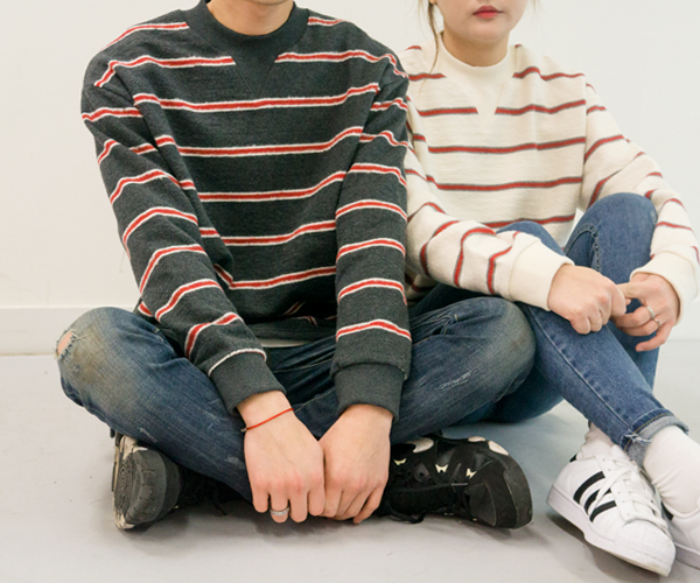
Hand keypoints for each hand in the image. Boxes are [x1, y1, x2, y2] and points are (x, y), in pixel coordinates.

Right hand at [239, 391, 324, 523]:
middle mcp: (298, 485)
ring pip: (279, 516)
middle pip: (298, 516)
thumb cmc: (294, 433)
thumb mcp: (316, 452)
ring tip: (276, 495)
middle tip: (289, 499)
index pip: (317, 510)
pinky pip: (261, 507)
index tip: (305, 501)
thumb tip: (319, 497)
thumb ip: (319, 476)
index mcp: (315, 477)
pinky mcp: (259, 484)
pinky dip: (262, 501)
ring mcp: (278, 486)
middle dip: (294, 509)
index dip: (310, 506)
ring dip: (277, 507)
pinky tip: (264, 490)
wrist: (271, 420)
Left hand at [320, 404, 392, 523]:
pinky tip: (355, 516)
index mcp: (335, 477)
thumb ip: (315, 474)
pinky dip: (362, 515)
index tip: (314, 505)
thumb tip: (305, 491)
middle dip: (328, 512)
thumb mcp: (320, 451)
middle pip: (337, 512)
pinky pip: (371, 507)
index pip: (323, 508)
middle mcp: (353, 484)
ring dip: (343, 513)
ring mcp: (368, 485)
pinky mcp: (380, 482)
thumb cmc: (342, 432)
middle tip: (324, 507)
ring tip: (337, 509)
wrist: (367, 421)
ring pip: (353, 512)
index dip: (316, 508)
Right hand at [547, 264, 626, 333]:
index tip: (596, 307)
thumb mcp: (596, 278)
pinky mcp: (578, 314)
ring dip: (586, 322)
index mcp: (610, 287)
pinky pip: (584, 330)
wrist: (550, 277)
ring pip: (596, 327)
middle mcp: (603, 297)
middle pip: (606, 319)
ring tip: (576, 309)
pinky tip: (571, 315)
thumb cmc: (573, 278)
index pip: (620, 310)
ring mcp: (591, 306)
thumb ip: (610, 291)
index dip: (608, 311)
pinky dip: (577, 326)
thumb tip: (629, 302)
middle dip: (595, 316)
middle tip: (581, 305)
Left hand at [613, 273, 679, 350]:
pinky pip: (661, 338)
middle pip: (637, 318)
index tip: (608, 305)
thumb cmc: (651, 282)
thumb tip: (610, 297)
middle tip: (613, 319)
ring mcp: (666, 314)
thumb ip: (626, 287)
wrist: (676, 284)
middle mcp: (660, 303)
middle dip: (621, 321)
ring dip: (629, 331)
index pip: (628, 293)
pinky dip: (649, 345)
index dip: (616, 300)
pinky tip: (638, 347)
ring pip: (646, 330)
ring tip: (621, 327)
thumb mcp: (639, 278)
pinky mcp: (670, 323)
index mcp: (650, 289)